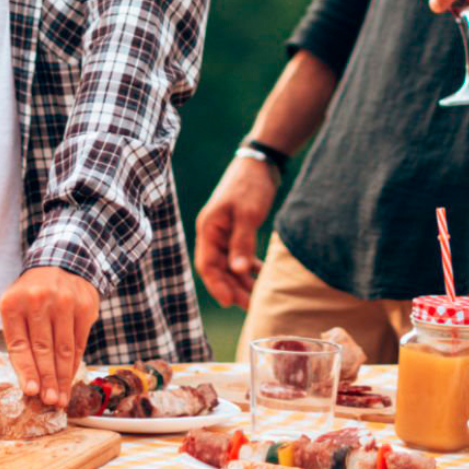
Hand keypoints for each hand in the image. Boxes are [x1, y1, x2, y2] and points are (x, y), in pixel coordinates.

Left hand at [0, 266, 100, 407]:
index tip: (31, 392)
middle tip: (49, 401)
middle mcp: (38, 300)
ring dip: (62, 377)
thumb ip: (16, 337)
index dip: (26, 371)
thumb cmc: (32, 294)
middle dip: (46, 380)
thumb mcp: (15, 306)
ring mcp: (64, 302)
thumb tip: (26, 379)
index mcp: (13, 303)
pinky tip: (70, 378)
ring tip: (60, 398)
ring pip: (63, 349)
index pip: (19, 345)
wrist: (62, 263)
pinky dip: (74, 363)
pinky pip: (79, 342)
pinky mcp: (84, 305)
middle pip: (43, 349)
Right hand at [193, 156, 274, 307]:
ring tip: (259, 298)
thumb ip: (242, 242)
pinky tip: (261, 278)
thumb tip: (239, 271)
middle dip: (233, 288)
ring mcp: (224, 232)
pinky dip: (249, 268)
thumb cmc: (250, 185)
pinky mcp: (237, 230)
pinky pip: (239, 256)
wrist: (259, 162)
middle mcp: (213, 233)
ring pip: (230, 264)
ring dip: (242, 281)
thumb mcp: (247, 214)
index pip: (207, 265)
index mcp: (208, 228)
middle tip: (252, 307)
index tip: (229, 303)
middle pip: (219, 269)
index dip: (217, 286)